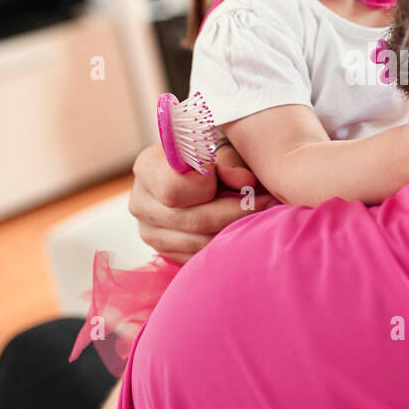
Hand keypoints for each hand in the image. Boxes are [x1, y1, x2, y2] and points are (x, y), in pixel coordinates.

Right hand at [128, 142, 275, 263]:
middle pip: (191, 219)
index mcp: (147, 167)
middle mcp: (140, 202)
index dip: (207, 185)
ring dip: (234, 231)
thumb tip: (246, 181)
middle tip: (268, 202)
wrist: (201, 177)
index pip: (173, 189)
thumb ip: (231, 163)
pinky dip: (224, 245)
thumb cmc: (213, 158)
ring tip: (263, 216)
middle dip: (234, 212)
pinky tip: (243, 231)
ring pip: (198, 242)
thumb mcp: (221, 151)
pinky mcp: (164, 252)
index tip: (233, 178)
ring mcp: (149, 232)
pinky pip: (198, 257)